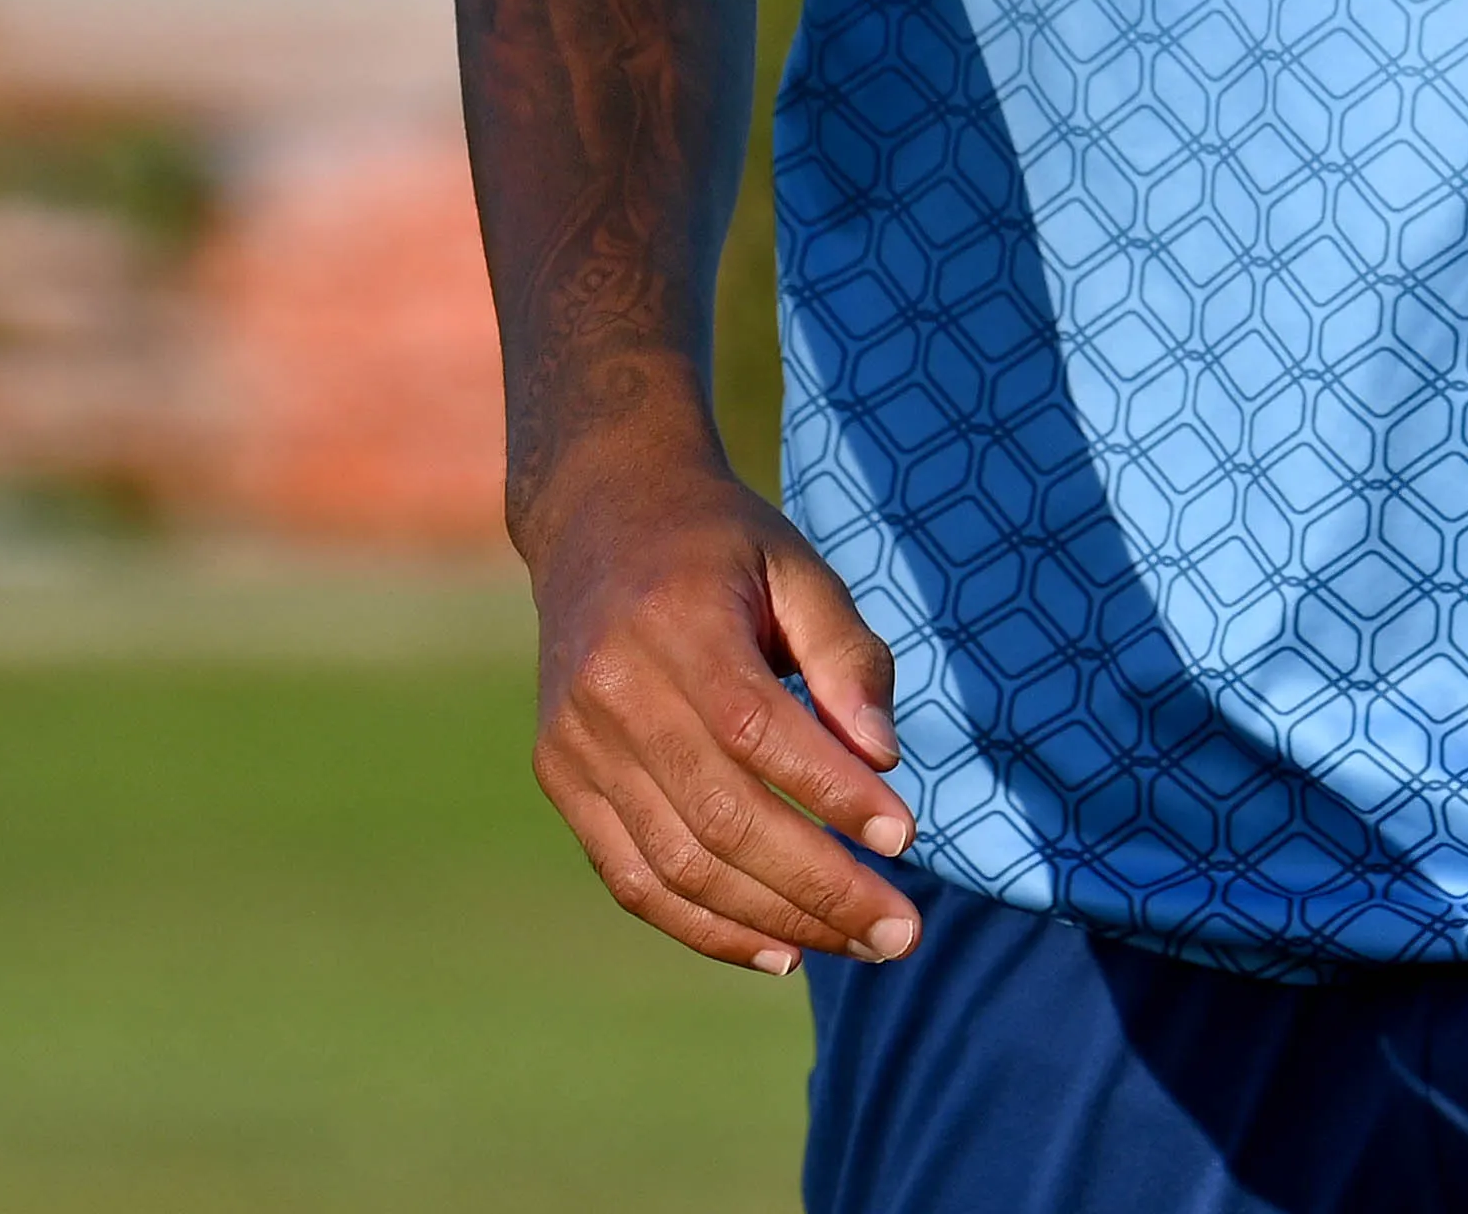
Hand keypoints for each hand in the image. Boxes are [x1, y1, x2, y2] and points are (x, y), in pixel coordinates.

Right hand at [520, 417, 921, 973]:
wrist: (599, 518)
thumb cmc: (721, 545)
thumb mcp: (797, 566)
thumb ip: (846, 656)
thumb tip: (883, 759)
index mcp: (673, 622)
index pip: (757, 732)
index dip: (831, 793)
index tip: (906, 837)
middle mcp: (612, 691)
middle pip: (721, 818)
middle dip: (821, 888)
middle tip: (904, 932)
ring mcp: (575, 744)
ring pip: (678, 867)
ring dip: (776, 921)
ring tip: (860, 945)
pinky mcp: (562, 780)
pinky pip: (633, 880)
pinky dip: (706, 927)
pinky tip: (780, 949)